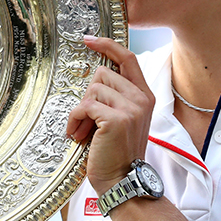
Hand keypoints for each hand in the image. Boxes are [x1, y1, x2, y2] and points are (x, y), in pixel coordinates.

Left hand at [66, 35, 154, 194]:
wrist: (122, 181)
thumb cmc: (115, 153)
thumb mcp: (122, 119)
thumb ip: (116, 97)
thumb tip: (94, 79)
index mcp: (144, 96)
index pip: (128, 58)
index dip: (108, 45)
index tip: (89, 39)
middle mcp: (141, 99)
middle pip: (102, 74)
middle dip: (88, 97)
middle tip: (87, 121)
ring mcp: (131, 108)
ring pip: (92, 90)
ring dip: (81, 111)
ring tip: (84, 131)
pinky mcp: (117, 119)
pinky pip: (85, 106)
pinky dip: (75, 120)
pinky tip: (78, 135)